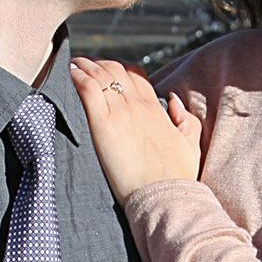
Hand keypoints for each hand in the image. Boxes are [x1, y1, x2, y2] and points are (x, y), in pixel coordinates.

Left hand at [69, 57, 201, 203]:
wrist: (164, 197)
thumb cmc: (177, 178)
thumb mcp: (190, 145)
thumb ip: (185, 120)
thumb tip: (173, 100)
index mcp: (156, 109)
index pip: (135, 76)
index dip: (119, 69)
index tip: (107, 72)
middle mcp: (138, 106)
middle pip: (115, 71)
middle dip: (98, 64)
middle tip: (84, 65)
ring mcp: (120, 114)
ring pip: (100, 75)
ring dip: (85, 66)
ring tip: (73, 65)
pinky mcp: (103, 126)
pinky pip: (88, 89)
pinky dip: (78, 77)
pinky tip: (70, 73)